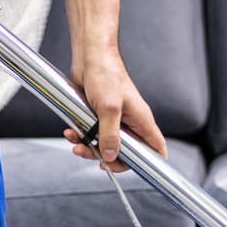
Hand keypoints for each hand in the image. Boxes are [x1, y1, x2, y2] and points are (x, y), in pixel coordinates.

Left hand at [62, 51, 167, 172]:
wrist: (89, 57)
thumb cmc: (105, 74)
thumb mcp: (108, 108)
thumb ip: (110, 134)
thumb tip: (110, 156)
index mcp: (141, 121)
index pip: (155, 148)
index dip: (150, 163)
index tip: (133, 170)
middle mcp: (130, 123)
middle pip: (126, 153)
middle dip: (107, 158)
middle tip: (93, 157)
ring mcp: (114, 121)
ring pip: (105, 146)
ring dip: (89, 148)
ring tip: (76, 142)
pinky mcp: (98, 117)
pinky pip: (91, 135)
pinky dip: (81, 137)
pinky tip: (71, 131)